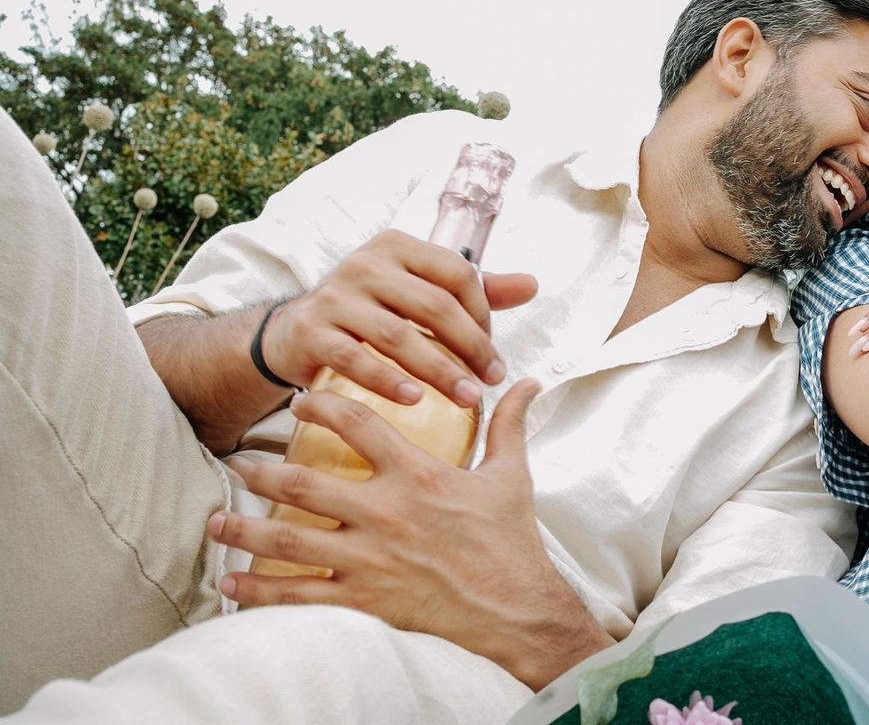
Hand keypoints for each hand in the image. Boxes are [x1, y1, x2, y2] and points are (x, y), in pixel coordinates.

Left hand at [209, 382, 614, 688]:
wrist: (515, 608)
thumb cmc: (511, 540)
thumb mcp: (512, 475)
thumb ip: (510, 424)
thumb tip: (531, 382)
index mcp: (417, 476)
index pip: (358, 427)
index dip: (323, 408)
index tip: (299, 402)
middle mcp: (385, 514)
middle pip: (303, 486)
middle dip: (260, 474)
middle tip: (235, 463)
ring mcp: (369, 560)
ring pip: (289, 543)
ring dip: (244, 531)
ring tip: (215, 521)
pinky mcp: (364, 601)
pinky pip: (299, 597)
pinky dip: (260, 592)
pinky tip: (232, 584)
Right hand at [263, 229, 538, 407]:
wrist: (296, 331)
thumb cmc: (372, 311)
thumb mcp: (419, 291)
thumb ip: (473, 289)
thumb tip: (532, 284)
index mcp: (397, 246)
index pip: (456, 273)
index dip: (483, 312)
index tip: (492, 349)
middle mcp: (364, 264)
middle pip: (433, 305)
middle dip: (470, 346)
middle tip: (490, 380)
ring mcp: (334, 297)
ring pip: (398, 335)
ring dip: (438, 371)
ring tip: (466, 398)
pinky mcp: (311, 332)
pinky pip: (355, 359)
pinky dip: (387, 382)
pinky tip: (414, 401)